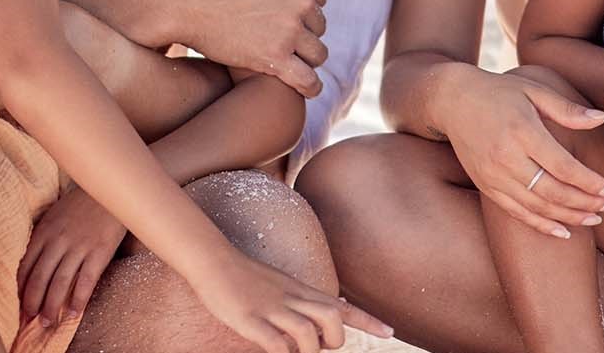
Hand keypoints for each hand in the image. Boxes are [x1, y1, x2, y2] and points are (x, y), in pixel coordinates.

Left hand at [18, 188, 125, 326]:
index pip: (25, 267)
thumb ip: (41, 239)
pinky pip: (86, 281)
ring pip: (60, 283)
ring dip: (51, 306)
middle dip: (32, 303)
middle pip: (39, 278)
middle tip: (28, 321)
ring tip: (47, 323)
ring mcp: (79, 247)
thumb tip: (29, 266)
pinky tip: (73, 313)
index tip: (18, 306)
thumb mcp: (53, 217)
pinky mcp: (99, 252)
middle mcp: (58, 241)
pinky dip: (79, 299)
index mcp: (43, 232)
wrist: (109, 190)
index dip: (19, 290)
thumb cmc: (80, 205)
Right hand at [155, 0, 332, 98]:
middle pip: (318, 25)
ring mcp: (290, 29)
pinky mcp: (275, 58)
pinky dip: (310, 86)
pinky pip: (308, 80)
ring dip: (307, 58)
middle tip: (276, 36)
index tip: (283, 15)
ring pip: (318, 53)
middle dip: (302, 32)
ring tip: (290, 61)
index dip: (302, 8)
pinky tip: (304, 87)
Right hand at [191, 250, 392, 352]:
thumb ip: (310, 298)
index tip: (390, 332)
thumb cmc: (247, 276)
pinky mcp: (249, 320)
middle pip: (331, 317)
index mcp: (301, 291)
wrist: (212, 260)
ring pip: (307, 333)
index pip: (342, 306)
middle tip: (322, 348)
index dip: (368, 321)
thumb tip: (341, 305)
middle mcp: (291, 299)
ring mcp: (270, 309)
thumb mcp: (286, 283)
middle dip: (335, 341)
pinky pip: (275, 343)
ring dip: (309, 352)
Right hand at [437, 67, 603, 238]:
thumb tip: (602, 119)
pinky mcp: (486, 186)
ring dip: (569, 217)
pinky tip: (563, 232)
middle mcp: (506, 158)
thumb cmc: (498, 92)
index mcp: (523, 131)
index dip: (589, 183)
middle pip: (553, 191)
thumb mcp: (533, 90)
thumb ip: (567, 109)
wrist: (451, 101)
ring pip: (537, 207)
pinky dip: (541, 225)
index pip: (563, 167)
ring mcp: (494, 176)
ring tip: (594, 219)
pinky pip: (517, 212)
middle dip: (585, 203)